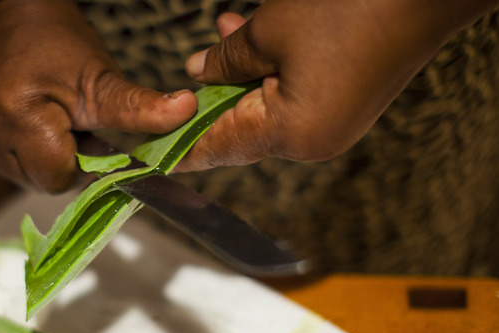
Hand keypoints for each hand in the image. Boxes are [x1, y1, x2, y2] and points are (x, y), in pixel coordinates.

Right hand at [0, 0, 197, 191]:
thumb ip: (137, 108)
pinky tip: (23, 121)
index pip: (58, 177)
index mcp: (18, 116)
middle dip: (60, 160)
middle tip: (67, 123)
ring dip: (39, 156)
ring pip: (19, 175)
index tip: (86, 132)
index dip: (81, 161)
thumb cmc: (60, 42)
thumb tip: (186, 114)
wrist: (8, 9)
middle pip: (39, 180)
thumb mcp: (101, 76)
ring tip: (45, 120)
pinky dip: (17, 149)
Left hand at [179, 0, 496, 171]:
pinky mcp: (346, 105)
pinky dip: (268, 74)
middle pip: (239, 130)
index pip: (216, 149)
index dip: (178, 148)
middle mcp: (313, 142)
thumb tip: (198, 74)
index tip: (148, 153)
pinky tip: (253, 39)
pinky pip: (292, 97)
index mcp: (292, 135)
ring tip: (222, 36)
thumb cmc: (350, 9)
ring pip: (265, 108)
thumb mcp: (268, 33)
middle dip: (209, 99)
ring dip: (239, 77)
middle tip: (183, 76)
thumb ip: (226, 62)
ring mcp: (332, 125)